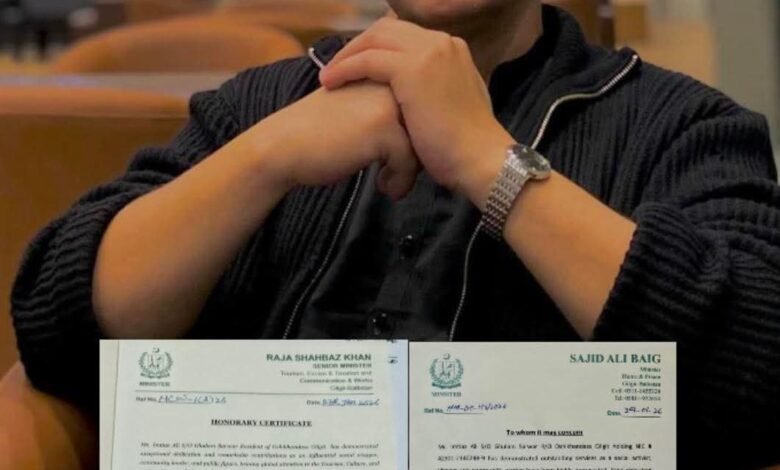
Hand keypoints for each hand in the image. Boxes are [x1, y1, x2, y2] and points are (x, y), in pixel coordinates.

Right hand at [241, 81, 419, 199]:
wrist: (282, 146)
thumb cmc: (316, 134)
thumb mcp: (354, 109)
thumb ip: (384, 109)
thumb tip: (420, 134)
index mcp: (381, 74)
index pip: (418, 108)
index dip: (413, 138)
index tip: (397, 161)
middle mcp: (387, 82)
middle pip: (423, 124)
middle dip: (414, 154)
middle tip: (396, 174)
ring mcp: (386, 103)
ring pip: (421, 143)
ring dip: (408, 170)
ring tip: (389, 182)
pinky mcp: (383, 129)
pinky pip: (409, 160)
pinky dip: (400, 180)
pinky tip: (384, 187)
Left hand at [319, 18, 514, 208]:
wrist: (480, 159)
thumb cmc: (466, 145)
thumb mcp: (454, 104)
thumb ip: (438, 89)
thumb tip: (420, 97)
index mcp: (451, 48)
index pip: (404, 36)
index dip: (376, 48)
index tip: (357, 67)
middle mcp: (441, 42)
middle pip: (386, 30)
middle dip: (358, 46)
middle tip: (336, 68)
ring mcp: (428, 52)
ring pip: (374, 40)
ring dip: (347, 56)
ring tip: (328, 77)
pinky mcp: (413, 69)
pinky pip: (367, 60)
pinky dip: (345, 68)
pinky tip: (330, 83)